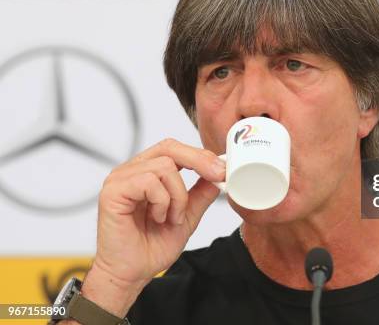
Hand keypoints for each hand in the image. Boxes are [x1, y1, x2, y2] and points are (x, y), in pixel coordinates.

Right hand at [84, 138, 224, 315]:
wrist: (132, 273)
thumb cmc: (151, 247)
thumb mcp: (187, 217)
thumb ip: (200, 195)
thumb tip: (218, 176)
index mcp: (147, 172)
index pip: (175, 149)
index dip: (201, 155)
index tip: (223, 169)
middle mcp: (132, 171)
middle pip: (169, 147)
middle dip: (199, 161)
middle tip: (217, 176)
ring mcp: (120, 179)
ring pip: (164, 167)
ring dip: (178, 196)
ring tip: (172, 217)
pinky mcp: (113, 191)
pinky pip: (148, 182)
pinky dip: (162, 202)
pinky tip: (158, 217)